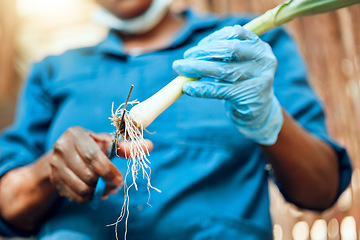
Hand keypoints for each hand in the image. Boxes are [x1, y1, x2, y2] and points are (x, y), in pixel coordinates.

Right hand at [49, 126, 152, 202]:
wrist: (66, 155)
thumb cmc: (92, 146)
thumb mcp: (107, 143)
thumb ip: (126, 146)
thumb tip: (149, 146)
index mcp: (76, 134)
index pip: (92, 155)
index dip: (108, 170)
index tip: (119, 179)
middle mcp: (61, 147)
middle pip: (87, 174)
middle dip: (105, 184)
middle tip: (115, 185)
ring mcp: (55, 165)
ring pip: (80, 187)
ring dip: (97, 192)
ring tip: (106, 189)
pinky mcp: (54, 180)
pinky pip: (74, 196)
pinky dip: (88, 198)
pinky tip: (95, 192)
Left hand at [173, 25, 282, 144]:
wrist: (259, 112)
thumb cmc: (243, 84)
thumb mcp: (237, 65)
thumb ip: (222, 55)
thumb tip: (193, 53)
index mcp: (260, 47)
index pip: (236, 34)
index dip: (214, 38)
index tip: (197, 47)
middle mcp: (264, 60)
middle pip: (229, 50)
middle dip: (203, 52)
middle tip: (184, 59)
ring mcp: (260, 79)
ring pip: (223, 70)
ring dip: (197, 69)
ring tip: (180, 69)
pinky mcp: (250, 97)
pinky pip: (221, 90)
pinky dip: (201, 88)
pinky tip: (188, 87)